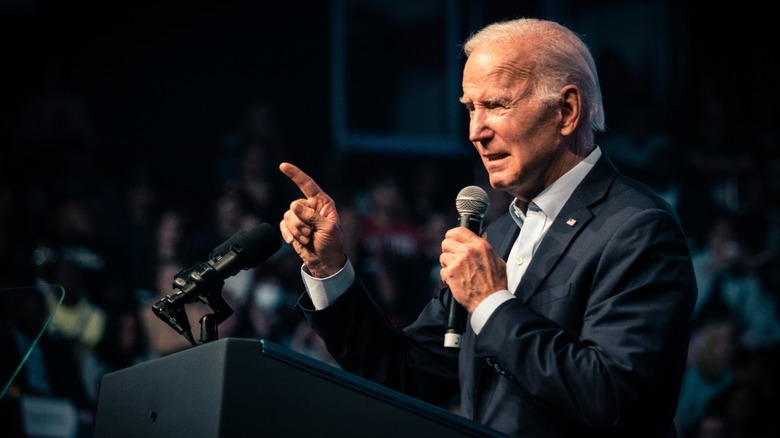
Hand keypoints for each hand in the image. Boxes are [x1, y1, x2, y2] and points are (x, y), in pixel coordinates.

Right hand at [279, 162, 345, 277]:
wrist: (325, 261)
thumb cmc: (332, 243)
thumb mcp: (327, 228)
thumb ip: (311, 216)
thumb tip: (294, 206)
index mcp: (322, 202)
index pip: (307, 184)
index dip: (295, 174)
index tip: (283, 165)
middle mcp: (310, 207)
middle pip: (294, 206)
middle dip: (300, 222)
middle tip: (310, 233)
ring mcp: (300, 217)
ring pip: (287, 216)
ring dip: (296, 230)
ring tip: (307, 238)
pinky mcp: (292, 228)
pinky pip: (283, 225)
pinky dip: (287, 234)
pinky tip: (294, 242)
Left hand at [439, 227, 506, 312]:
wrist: (490, 300)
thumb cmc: (495, 283)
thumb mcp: (497, 260)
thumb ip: (485, 248)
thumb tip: (481, 237)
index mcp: (479, 246)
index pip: (458, 231)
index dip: (452, 235)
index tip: (451, 240)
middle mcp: (468, 251)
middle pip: (446, 243)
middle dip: (448, 251)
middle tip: (454, 259)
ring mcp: (458, 262)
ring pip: (443, 257)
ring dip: (447, 265)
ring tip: (457, 272)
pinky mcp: (451, 274)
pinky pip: (442, 271)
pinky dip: (447, 277)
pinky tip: (455, 281)